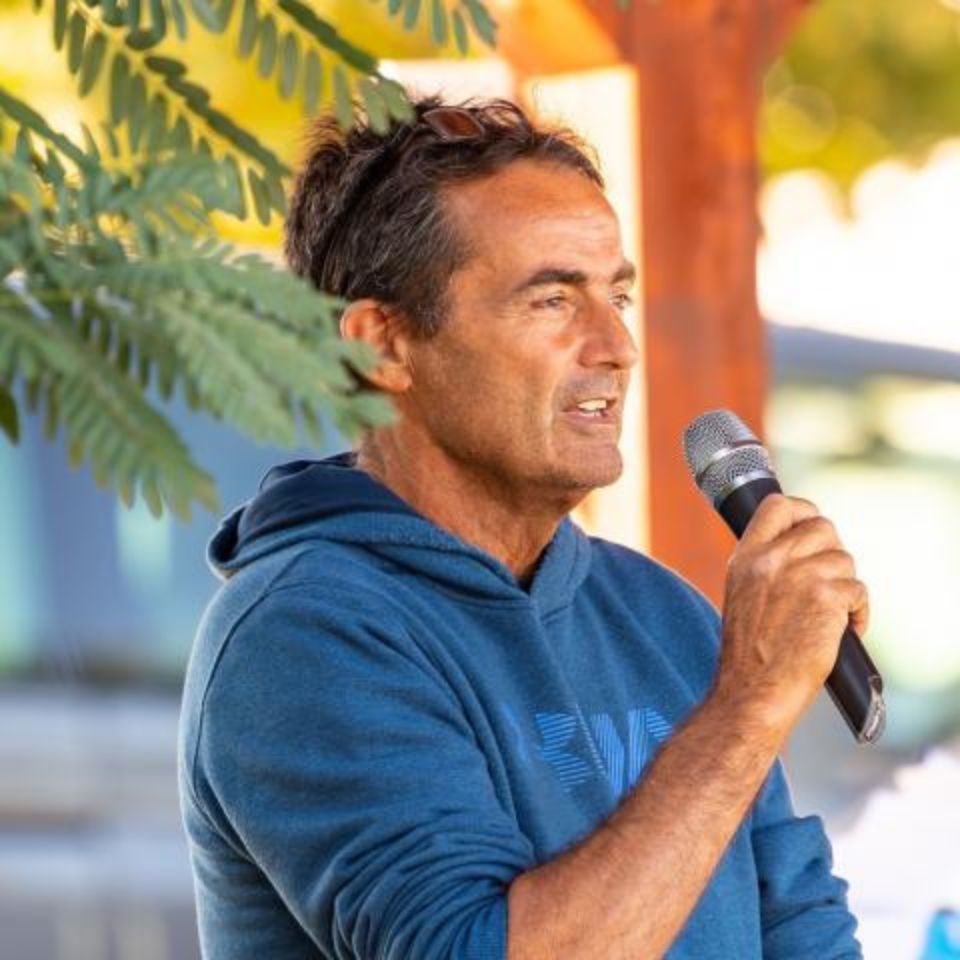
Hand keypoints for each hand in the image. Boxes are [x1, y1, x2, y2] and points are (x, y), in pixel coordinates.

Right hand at [713, 494, 869, 732]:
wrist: (752, 689)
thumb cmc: (749, 653)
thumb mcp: (742, 593)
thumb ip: (767, 564)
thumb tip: (805, 548)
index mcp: (745, 557)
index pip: (778, 506)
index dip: (803, 511)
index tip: (811, 526)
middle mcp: (771, 559)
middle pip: (822, 527)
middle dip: (832, 553)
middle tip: (827, 583)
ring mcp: (800, 575)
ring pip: (845, 560)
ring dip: (845, 587)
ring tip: (832, 614)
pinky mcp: (826, 597)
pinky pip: (858, 590)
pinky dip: (857, 612)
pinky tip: (842, 629)